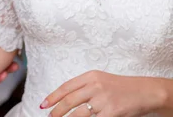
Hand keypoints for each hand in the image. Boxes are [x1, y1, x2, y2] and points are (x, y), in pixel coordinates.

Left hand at [42, 71, 166, 116]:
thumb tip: (62, 99)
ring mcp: (104, 99)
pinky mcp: (112, 112)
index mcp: (91, 76)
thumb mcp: (100, 80)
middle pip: (69, 101)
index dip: (52, 97)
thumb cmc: (121, 87)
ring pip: (78, 113)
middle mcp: (96, 86)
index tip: (43, 105)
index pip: (66, 87)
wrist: (145, 92)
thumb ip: (83, 87)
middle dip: (57, 111)